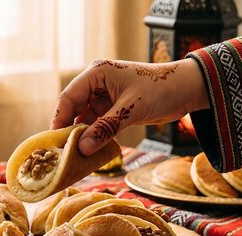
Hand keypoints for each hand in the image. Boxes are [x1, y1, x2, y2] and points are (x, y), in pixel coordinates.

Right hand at [51, 58, 208, 155]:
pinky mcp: (113, 109)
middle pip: (73, 109)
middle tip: (61, 153)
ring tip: (73, 156)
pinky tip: (89, 152)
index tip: (54, 142)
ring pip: (84, 119)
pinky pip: (97, 124)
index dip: (59, 119)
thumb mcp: (131, 109)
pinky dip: (94, 137)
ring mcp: (104, 97)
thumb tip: (82, 148)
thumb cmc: (161, 89)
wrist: (188, 90)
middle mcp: (97, 83)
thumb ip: (105, 128)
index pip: (69, 97)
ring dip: (81, 136)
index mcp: (97, 73)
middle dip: (68, 130)